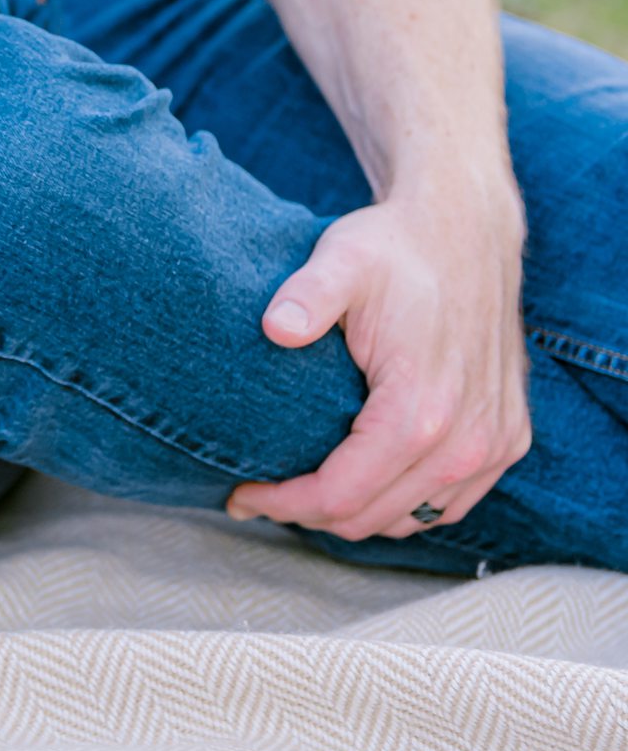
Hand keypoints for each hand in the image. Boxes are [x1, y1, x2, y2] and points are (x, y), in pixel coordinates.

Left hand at [227, 187, 530, 539]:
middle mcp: (468, 440)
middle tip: (258, 495)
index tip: (242, 494)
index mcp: (422, 410)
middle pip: (372, 517)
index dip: (284, 503)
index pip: (342, 494)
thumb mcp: (342, 259)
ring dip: (354, 514)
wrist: (467, 231)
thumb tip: (275, 329)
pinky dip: (400, 503)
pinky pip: (448, 502)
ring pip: (411, 518)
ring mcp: (494, 444)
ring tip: (299, 489)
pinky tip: (358, 480)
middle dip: (307, 514)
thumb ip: (306, 295)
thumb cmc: (395, 248)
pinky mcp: (507, 440)